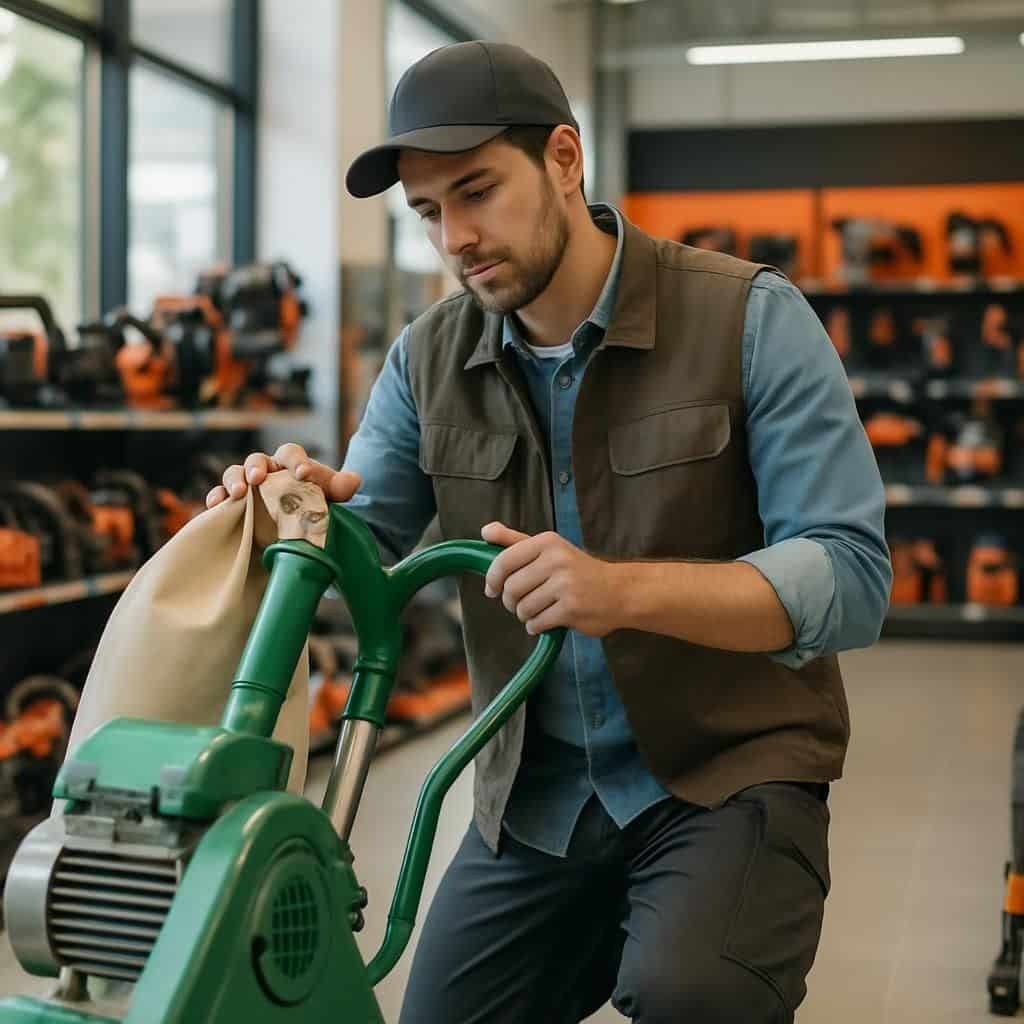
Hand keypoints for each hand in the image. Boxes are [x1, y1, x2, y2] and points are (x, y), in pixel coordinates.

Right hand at [205, 443, 360, 508]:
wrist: (293, 529)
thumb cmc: (310, 505)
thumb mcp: (327, 496)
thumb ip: (339, 487)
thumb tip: (354, 481)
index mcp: (288, 463)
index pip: (290, 452)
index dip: (297, 461)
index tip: (304, 474)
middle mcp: (264, 470)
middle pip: (256, 459)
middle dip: (256, 466)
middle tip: (259, 478)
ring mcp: (245, 487)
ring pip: (233, 474)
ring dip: (234, 481)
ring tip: (239, 493)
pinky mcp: (231, 506)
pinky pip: (218, 498)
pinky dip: (216, 499)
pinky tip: (217, 506)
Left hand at [481, 522, 624, 636]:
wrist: (619, 591)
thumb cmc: (579, 570)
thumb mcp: (549, 548)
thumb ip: (515, 540)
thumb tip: (485, 531)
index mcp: (547, 542)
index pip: (504, 561)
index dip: (492, 579)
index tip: (493, 589)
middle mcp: (556, 560)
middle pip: (511, 589)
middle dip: (511, 602)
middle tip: (521, 603)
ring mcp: (565, 585)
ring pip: (522, 609)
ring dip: (525, 616)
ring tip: (540, 610)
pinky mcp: (571, 609)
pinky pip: (536, 623)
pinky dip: (537, 626)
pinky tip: (549, 620)